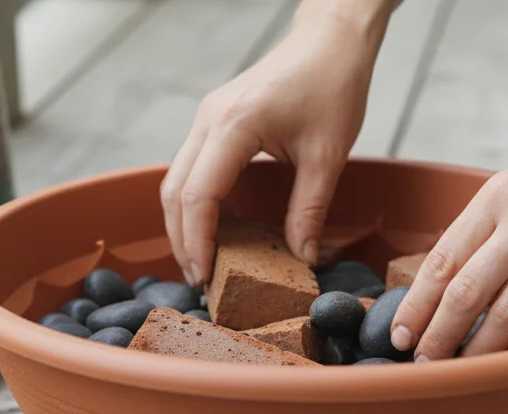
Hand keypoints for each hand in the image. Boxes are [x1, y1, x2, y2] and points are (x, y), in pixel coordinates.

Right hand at [162, 14, 381, 285]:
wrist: (330, 40)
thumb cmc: (333, 85)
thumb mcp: (328, 155)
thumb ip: (310, 210)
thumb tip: (302, 257)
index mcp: (235, 125)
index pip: (199, 196)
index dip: (198, 241)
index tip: (206, 276)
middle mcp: (209, 119)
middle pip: (174, 191)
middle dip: (181, 239)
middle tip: (199, 279)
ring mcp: (207, 117)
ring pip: (176, 179)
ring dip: (182, 222)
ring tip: (201, 259)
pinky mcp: (213, 119)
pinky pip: (190, 167)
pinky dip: (193, 201)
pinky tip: (212, 227)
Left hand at [389, 105, 507, 359]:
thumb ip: (486, 226)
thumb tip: (447, 278)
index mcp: (496, 198)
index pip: (442, 261)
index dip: (416, 305)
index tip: (399, 335)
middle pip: (467, 294)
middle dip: (438, 337)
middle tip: (422, 364)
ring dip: (481, 352)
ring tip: (463, 374)